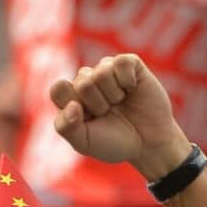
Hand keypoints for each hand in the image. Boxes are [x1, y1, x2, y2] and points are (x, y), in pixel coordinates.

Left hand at [50, 54, 191, 180]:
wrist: (148, 144)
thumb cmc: (114, 142)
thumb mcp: (85, 143)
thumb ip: (66, 127)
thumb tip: (72, 104)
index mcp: (70, 97)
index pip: (58, 89)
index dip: (74, 105)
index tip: (87, 119)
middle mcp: (87, 80)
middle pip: (82, 82)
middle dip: (97, 104)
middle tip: (107, 113)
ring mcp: (108, 71)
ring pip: (101, 72)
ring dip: (113, 95)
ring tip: (119, 103)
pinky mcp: (129, 64)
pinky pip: (121, 62)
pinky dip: (127, 80)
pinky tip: (131, 90)